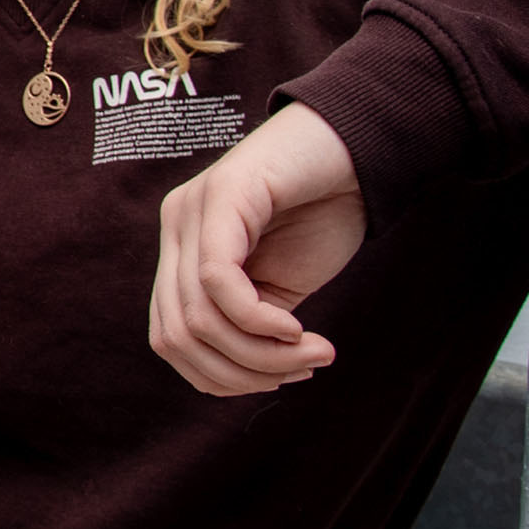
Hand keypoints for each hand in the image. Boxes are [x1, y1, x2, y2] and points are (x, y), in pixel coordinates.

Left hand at [149, 103, 366, 396]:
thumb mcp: (279, 286)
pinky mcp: (221, 195)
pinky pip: (218, 281)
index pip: (170, 340)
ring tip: (312, 355)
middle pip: (175, 338)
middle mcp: (175, 229)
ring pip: (196, 318)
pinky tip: (298, 329)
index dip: (222, 377)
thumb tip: (237, 377)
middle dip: (241, 373)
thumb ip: (249, 324)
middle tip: (301, 371)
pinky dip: (258, 322)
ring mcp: (190, 210)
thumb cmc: (324, 215)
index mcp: (181, 253)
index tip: (284, 378)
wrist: (359, 149)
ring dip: (260, 355)